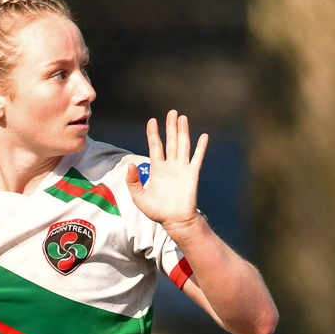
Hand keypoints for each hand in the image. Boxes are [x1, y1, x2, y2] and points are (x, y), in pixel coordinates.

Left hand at [124, 110, 206, 234]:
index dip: (153, 133)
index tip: (152, 121)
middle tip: (171, 112)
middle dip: (170, 127)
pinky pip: (197, 158)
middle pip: (171, 141)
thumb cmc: (157, 211)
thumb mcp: (139, 197)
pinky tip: (203, 136)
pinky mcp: (192, 174)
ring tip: (183, 118)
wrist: (175, 221)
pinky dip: (201, 147)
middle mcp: (170, 165)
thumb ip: (133, 181)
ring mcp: (182, 168)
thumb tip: (131, 165)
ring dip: (183, 131)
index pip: (155, 146)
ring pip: (183, 145)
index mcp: (157, 169)